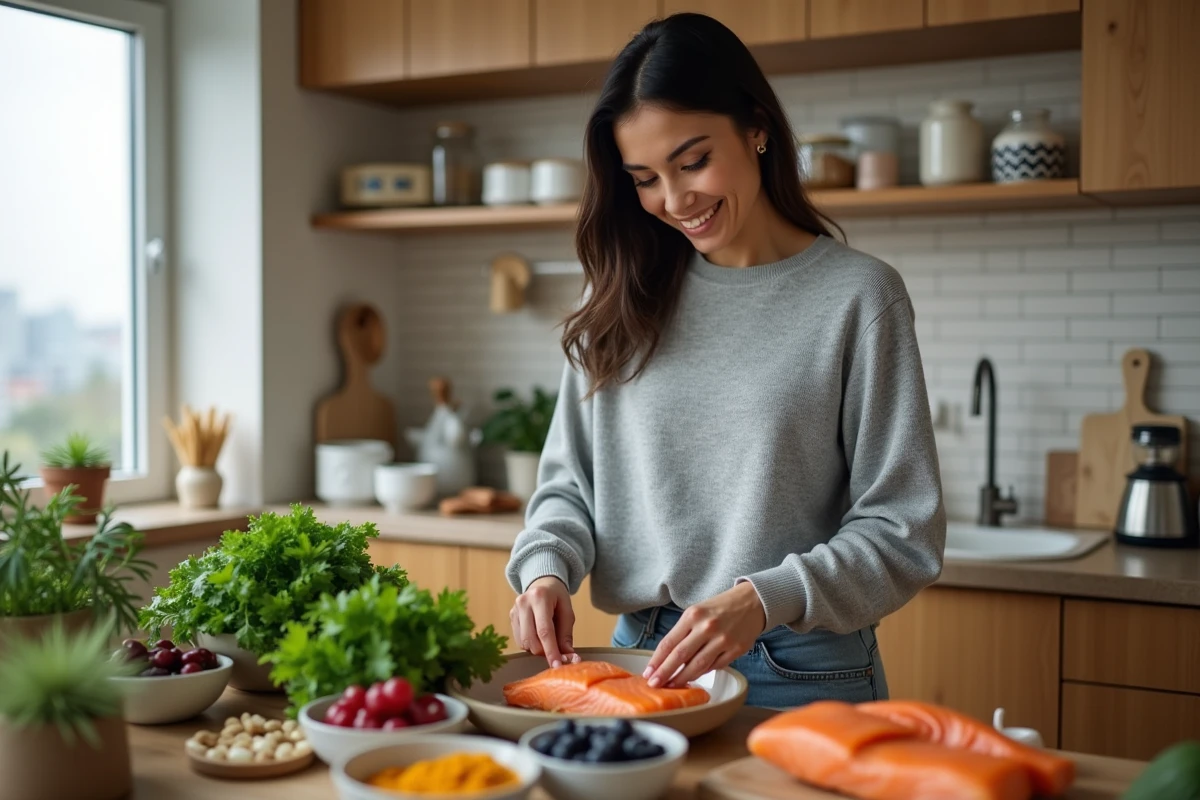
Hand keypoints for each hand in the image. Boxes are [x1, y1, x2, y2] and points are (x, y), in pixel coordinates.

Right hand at [510, 576, 581, 667]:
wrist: (542, 583)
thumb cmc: (557, 597)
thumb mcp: (567, 611)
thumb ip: (566, 634)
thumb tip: (568, 657)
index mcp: (540, 598)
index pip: (544, 631)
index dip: (551, 651)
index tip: (557, 665)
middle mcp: (523, 603)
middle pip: (531, 640)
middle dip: (545, 652)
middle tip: (557, 654)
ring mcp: (514, 610)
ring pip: (524, 643)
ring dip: (538, 648)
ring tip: (548, 640)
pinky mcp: (510, 617)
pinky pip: (520, 640)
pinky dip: (531, 644)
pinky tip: (538, 635)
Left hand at [644, 583, 765, 688]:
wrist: (753, 601)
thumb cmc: (719, 607)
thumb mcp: (697, 611)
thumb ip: (684, 633)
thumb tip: (668, 659)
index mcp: (693, 615)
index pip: (669, 642)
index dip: (657, 660)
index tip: (648, 673)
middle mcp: (707, 627)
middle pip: (680, 655)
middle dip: (665, 673)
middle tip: (655, 684)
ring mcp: (723, 639)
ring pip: (698, 665)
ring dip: (683, 678)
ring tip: (672, 685)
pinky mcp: (736, 649)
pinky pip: (715, 666)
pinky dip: (704, 672)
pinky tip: (695, 677)